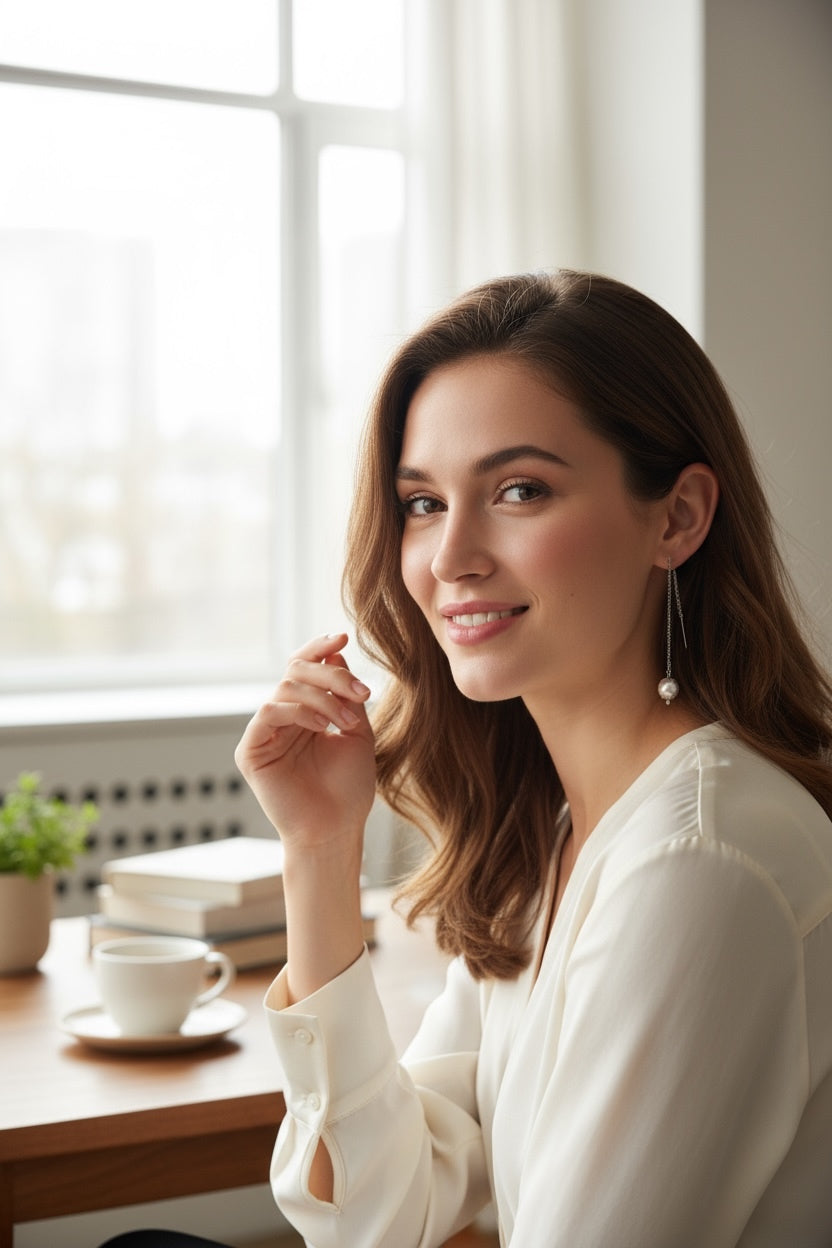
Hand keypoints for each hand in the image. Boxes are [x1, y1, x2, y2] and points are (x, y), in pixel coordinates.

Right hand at [234, 634, 375, 853]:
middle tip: (361, 693)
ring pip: (285, 688)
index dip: (318, 648)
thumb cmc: (349, 787)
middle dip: (331, 674)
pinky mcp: (251, 751)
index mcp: (304, 711)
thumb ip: (346, 693)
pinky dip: (299, 711)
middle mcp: (282, 718)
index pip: (303, 667)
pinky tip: (324, 726)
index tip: (342, 636)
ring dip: (324, 697)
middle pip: (295, 671)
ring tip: (348, 720)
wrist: (337, 829)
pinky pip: (269, 712)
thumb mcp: (358, 731)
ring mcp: (265, 734)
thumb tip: (335, 650)